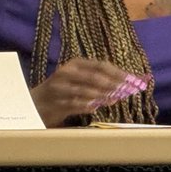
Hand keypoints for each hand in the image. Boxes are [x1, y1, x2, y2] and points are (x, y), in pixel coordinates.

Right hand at [29, 58, 146, 127]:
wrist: (35, 103)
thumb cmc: (62, 91)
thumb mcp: (79, 80)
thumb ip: (99, 81)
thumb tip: (126, 84)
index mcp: (75, 64)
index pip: (101, 65)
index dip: (119, 72)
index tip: (136, 80)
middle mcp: (67, 72)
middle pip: (95, 76)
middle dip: (114, 84)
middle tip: (129, 91)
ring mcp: (60, 88)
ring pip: (86, 90)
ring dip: (103, 95)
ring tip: (115, 99)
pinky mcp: (56, 102)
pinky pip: (75, 104)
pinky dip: (87, 105)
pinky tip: (96, 107)